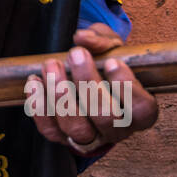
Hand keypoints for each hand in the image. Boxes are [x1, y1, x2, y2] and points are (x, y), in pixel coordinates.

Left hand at [25, 23, 157, 154]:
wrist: (86, 79)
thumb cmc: (106, 64)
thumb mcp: (111, 48)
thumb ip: (102, 40)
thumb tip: (83, 37)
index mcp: (139, 112)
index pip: (142, 109)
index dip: (127, 88)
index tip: (113, 62)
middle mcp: (117, 130)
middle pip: (106, 117)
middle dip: (88, 83)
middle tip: (76, 54)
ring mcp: (90, 138)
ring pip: (77, 128)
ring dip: (61, 95)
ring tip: (51, 65)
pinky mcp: (63, 138)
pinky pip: (50, 130)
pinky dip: (39, 107)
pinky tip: (35, 82)